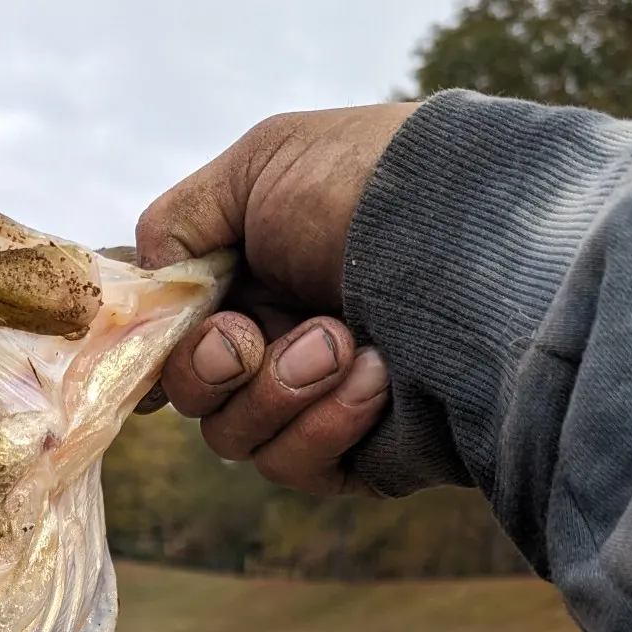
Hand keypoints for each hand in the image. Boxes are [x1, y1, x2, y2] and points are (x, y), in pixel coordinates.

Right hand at [135, 103, 417, 494]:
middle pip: (191, 396)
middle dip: (211, 369)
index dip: (160, 345)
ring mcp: (316, 400)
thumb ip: (179, 219)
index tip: (180, 330)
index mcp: (249, 278)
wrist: (481, 239)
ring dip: (278, 390)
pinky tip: (375, 377)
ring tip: (344, 340)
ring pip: (234, 439)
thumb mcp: (260, 164)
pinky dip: (323, 425)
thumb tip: (150, 278)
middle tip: (250, 339)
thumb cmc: (370, 186)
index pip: (171, 337)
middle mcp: (277, 340)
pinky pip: (293, 466)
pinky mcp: (357, 453)